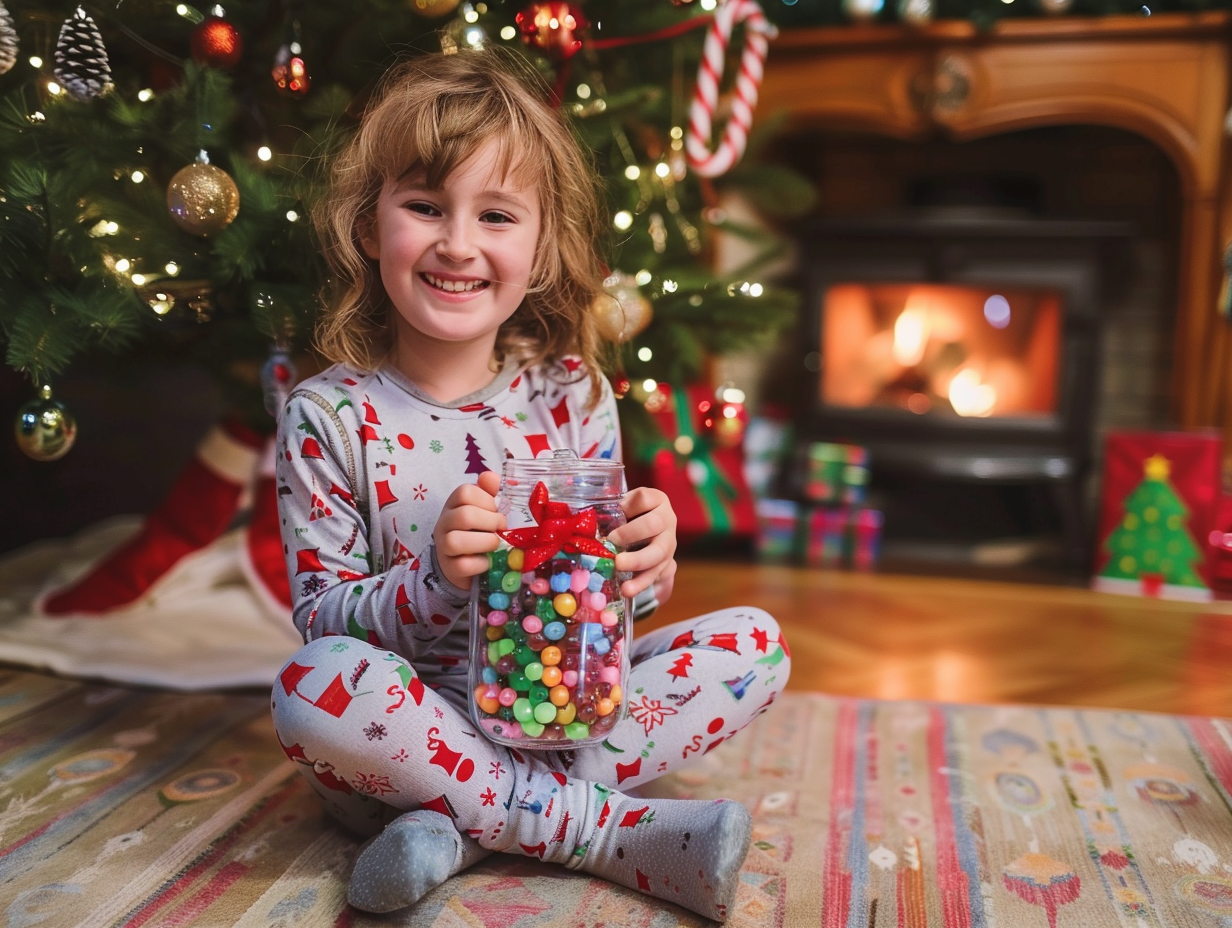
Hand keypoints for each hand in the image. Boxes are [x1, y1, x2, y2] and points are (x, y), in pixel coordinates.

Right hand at [433, 471, 504, 590]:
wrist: (462, 563)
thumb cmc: (477, 530)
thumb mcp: (484, 509)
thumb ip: (489, 491)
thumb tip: (492, 477)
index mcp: (454, 504)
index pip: (465, 492)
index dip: (486, 499)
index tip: (497, 509)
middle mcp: (444, 523)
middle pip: (464, 515)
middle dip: (490, 521)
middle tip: (501, 527)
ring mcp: (443, 546)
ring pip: (456, 541)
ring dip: (484, 542)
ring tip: (495, 544)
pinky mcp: (449, 568)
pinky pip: (462, 565)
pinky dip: (480, 563)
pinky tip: (488, 561)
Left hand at [608, 486, 676, 603]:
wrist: (651, 535)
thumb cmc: (632, 516)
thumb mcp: (625, 506)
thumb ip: (613, 509)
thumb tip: (587, 520)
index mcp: (657, 500)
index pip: (645, 499)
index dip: (630, 505)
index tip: (617, 510)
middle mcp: (667, 520)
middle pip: (654, 525)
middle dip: (632, 533)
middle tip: (612, 540)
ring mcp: (669, 543)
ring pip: (658, 553)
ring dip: (637, 561)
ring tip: (619, 566)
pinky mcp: (665, 564)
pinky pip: (655, 575)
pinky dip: (640, 583)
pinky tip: (627, 589)